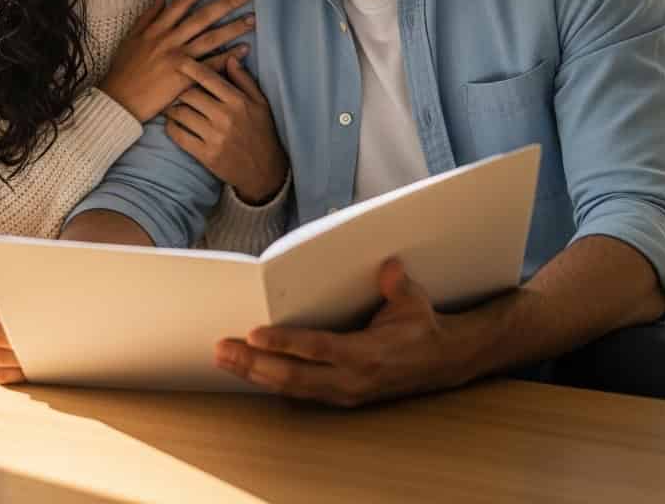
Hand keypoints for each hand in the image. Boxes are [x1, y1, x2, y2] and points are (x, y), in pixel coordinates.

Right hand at [100, 0, 255, 122]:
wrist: (120, 100)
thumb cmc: (124, 68)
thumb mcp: (131, 37)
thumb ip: (147, 16)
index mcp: (157, 28)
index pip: (181, 2)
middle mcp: (169, 40)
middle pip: (202, 17)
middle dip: (225, 3)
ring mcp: (179, 59)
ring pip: (211, 39)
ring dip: (233, 28)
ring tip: (252, 19)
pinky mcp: (185, 78)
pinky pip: (211, 66)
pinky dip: (228, 57)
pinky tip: (244, 49)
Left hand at [164, 54, 288, 204]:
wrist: (264, 171)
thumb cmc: (262, 131)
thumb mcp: (260, 102)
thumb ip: (244, 79)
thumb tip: (230, 57)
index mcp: (238, 101)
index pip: (208, 78)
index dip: (190, 67)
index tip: (178, 60)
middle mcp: (225, 117)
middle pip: (188, 94)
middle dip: (178, 89)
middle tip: (172, 87)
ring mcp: (214, 137)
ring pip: (180, 113)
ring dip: (171, 108)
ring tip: (170, 105)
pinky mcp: (205, 155)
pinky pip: (178, 135)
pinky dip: (171, 127)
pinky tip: (173, 123)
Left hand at [214, 259, 471, 406]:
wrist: (443, 361)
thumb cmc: (423, 325)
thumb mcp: (415, 300)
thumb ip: (398, 285)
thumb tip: (387, 267)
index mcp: (367, 353)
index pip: (318, 348)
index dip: (285, 343)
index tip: (254, 333)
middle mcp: (351, 379)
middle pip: (293, 375)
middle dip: (253, 363)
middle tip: (220, 348)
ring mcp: (344, 392)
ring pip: (290, 387)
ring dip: (254, 373)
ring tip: (223, 358)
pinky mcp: (339, 396)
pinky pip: (298, 391)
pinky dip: (270, 381)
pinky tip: (247, 370)